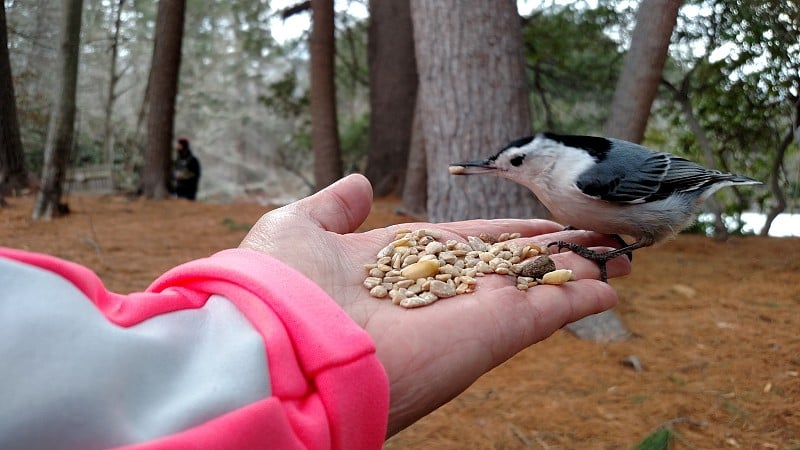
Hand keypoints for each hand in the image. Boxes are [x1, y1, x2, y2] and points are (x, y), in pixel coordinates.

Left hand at [240, 174, 630, 436]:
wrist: (279, 347)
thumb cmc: (278, 286)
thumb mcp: (299, 227)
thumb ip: (334, 206)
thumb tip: (360, 184)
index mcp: (394, 264)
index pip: (460, 244)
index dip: (499, 235)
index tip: (534, 225)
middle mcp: (434, 292)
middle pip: (506, 268)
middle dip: (549, 254)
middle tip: (594, 238)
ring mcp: (463, 314)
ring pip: (532, 289)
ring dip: (575, 272)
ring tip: (618, 257)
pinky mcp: (487, 335)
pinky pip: (543, 314)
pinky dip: (577, 299)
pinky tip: (609, 285)